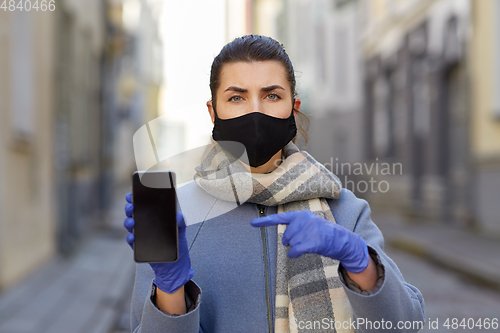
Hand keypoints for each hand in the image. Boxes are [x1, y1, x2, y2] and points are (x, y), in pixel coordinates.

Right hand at [124, 193, 193, 292]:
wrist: (175, 266)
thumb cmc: (178, 246)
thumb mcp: (181, 233)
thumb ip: (181, 224)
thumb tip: (179, 215)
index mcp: (155, 218)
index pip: (144, 205)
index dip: (137, 198)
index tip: (132, 193)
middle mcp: (146, 225)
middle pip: (134, 213)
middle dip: (130, 208)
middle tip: (131, 206)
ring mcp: (141, 235)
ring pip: (130, 226)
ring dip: (128, 222)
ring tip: (132, 221)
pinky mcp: (139, 247)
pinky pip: (131, 241)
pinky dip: (130, 238)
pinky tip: (132, 237)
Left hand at [251, 210, 369, 272]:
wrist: (341, 240)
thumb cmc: (322, 234)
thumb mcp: (309, 225)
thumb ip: (295, 228)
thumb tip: (284, 241)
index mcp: (300, 215)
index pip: (280, 218)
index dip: (264, 222)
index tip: (251, 224)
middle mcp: (304, 220)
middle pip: (286, 237)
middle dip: (291, 242)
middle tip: (305, 241)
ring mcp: (309, 230)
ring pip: (291, 245)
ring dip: (298, 248)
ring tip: (310, 244)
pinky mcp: (313, 241)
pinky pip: (295, 251)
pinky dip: (294, 254)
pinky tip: (298, 254)